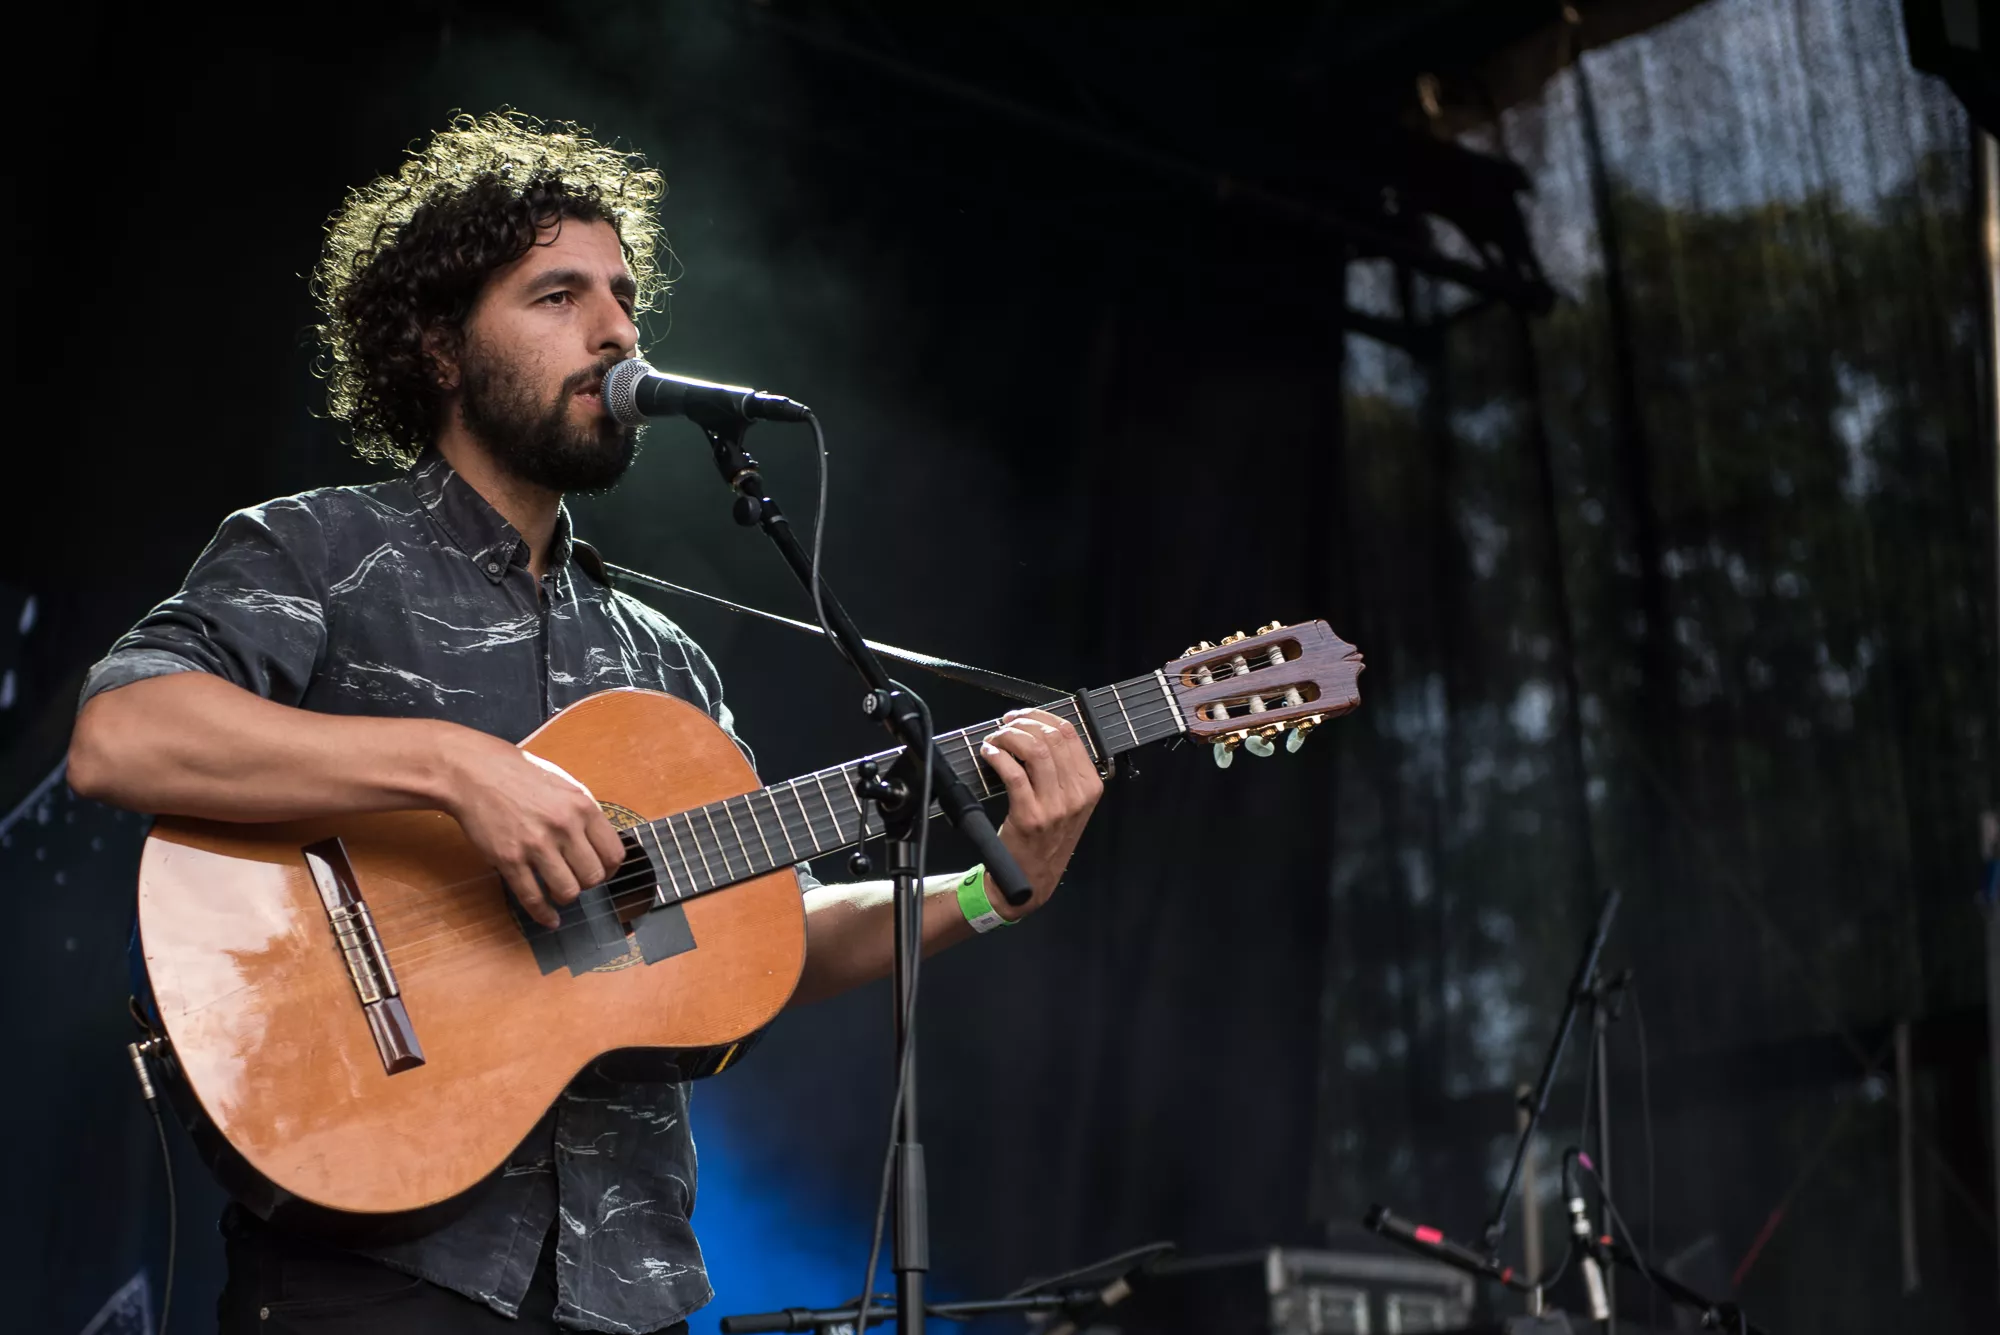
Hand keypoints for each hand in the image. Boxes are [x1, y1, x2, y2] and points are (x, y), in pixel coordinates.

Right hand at [441, 730, 627, 928]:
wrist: (472, 772)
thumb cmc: (517, 774)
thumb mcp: (563, 783)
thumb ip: (583, 812)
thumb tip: (600, 842)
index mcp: (582, 806)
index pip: (614, 853)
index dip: (609, 869)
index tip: (601, 871)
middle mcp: (563, 826)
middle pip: (593, 876)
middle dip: (588, 883)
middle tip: (577, 878)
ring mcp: (535, 845)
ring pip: (567, 891)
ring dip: (565, 895)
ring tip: (559, 889)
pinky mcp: (509, 860)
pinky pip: (533, 898)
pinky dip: (543, 914)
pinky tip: (549, 918)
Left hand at [980, 708, 1103, 919]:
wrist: (1032, 878)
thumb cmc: (1047, 837)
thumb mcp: (1069, 803)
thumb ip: (1062, 770)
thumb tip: (1036, 730)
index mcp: (1090, 786)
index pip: (1070, 734)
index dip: (1041, 716)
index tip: (1021, 716)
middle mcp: (1077, 795)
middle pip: (1051, 738)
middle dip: (1022, 723)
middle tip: (1004, 725)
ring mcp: (1055, 807)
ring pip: (1034, 751)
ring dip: (1009, 737)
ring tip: (996, 740)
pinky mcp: (1030, 816)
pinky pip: (1013, 773)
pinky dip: (997, 756)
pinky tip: (989, 754)